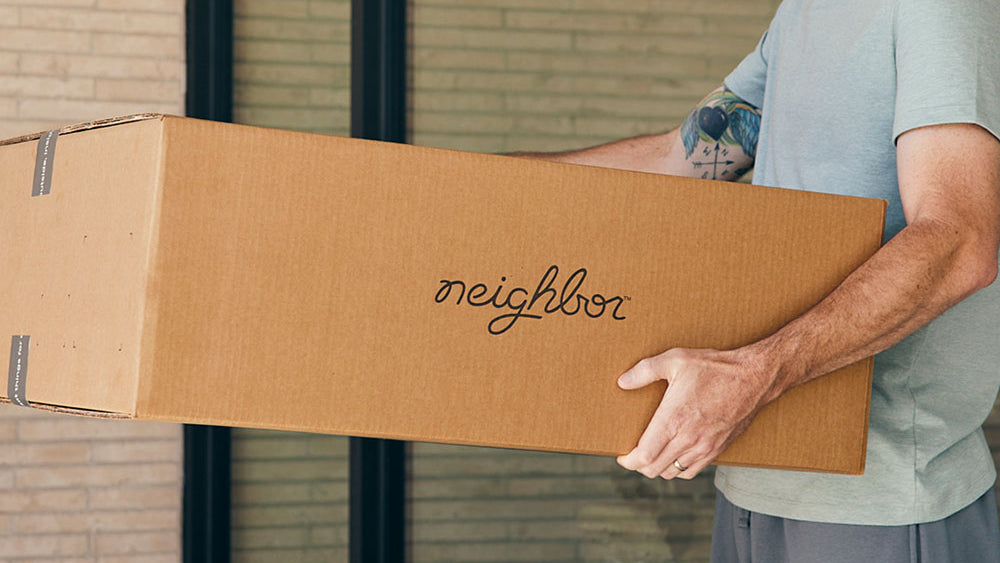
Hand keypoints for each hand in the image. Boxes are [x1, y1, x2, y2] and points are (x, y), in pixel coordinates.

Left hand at [616, 347, 774, 479]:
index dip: (629, 461)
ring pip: (673, 472)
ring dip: (658, 468)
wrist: (753, 378)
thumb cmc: (714, 367)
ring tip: (651, 456)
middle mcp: (687, 439)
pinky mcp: (717, 450)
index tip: (622, 456)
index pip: (644, 456)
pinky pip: (692, 471)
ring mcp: (704, 447)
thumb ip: (645, 370)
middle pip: (655, 469)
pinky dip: (678, 469)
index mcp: (673, 420)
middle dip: (640, 466)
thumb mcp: (675, 360)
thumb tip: (623, 381)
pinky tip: (674, 457)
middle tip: (633, 455)